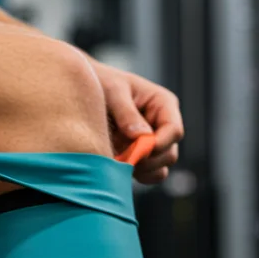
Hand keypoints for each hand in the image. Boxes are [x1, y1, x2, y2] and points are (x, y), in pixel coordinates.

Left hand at [91, 60, 183, 183]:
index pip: (174, 130)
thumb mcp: (113, 91)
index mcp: (163, 103)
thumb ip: (127, 113)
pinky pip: (147, 175)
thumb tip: (142, 137)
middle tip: (120, 157)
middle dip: (147, 160)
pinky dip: (134, 174)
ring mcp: (153, 142)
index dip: (159, 144)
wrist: (84, 89)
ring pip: (160, 168)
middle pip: (169, 154)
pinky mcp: (141, 156)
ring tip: (115, 156)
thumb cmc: (101, 82)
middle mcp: (162, 124)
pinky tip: (116, 162)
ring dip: (139, 168)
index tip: (137, 152)